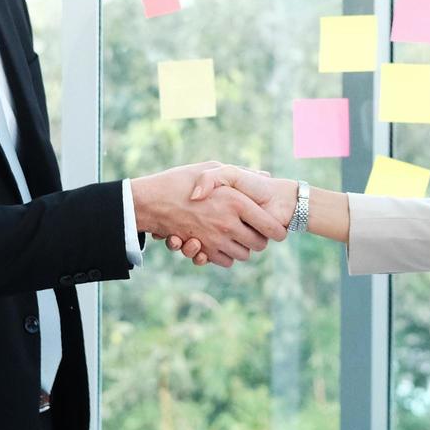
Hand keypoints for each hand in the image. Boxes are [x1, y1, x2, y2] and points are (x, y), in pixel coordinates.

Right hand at [164, 166, 297, 265]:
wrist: (150, 201)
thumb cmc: (180, 180)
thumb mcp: (212, 167)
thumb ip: (240, 172)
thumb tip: (264, 175)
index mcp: (236, 202)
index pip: (270, 226)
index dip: (279, 230)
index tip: (279, 230)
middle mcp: (228, 223)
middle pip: (259, 244)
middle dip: (261, 240)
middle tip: (256, 231)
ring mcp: (215, 239)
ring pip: (243, 255)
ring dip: (243, 248)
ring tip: (237, 236)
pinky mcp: (202, 250)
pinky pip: (225, 261)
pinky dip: (226, 255)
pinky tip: (221, 243)